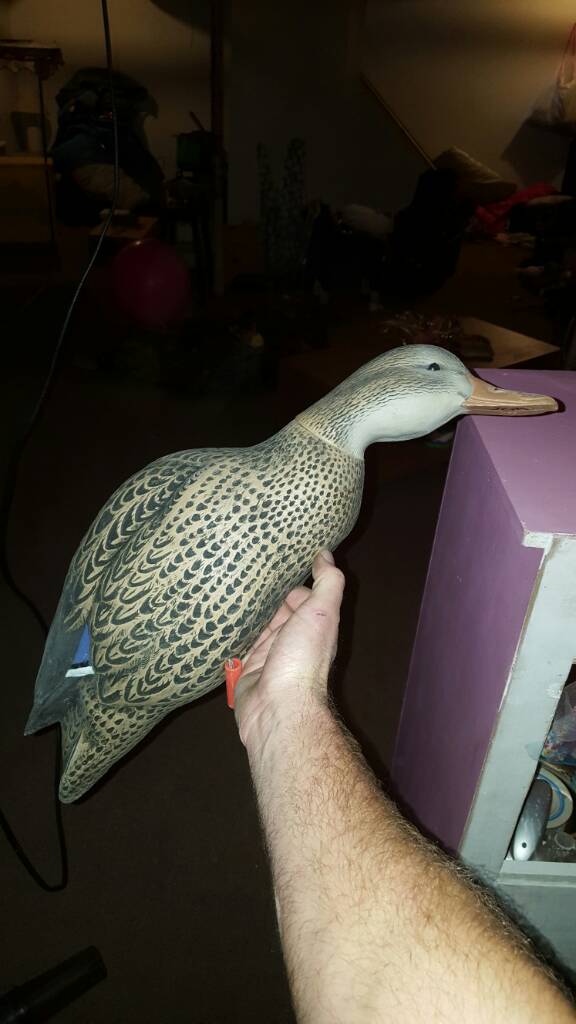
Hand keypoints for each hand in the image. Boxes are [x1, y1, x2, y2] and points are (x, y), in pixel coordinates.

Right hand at [234, 551, 344, 748]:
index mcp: (313, 626)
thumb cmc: (302, 657)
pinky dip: (228, 634)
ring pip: (255, 627)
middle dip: (263, 595)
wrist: (277, 707)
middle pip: (276, 611)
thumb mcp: (322, 612)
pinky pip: (236, 646)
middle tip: (239, 570)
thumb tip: (325, 553)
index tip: (272, 561)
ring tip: (221, 586)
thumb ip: (327, 582)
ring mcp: (268, 656)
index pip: (301, 597)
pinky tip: (214, 617)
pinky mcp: (245, 668)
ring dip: (243, 613)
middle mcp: (291, 640)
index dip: (291, 580)